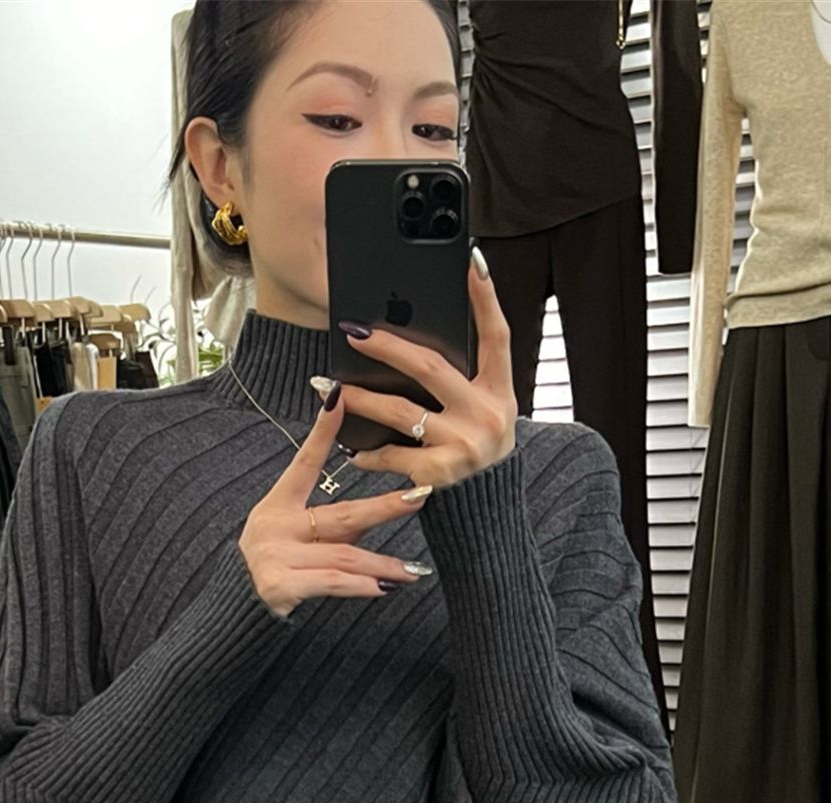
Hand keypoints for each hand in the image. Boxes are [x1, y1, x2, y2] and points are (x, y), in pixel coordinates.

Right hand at [239, 381, 434, 619]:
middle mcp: (273, 525)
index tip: (339, 397)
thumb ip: (333, 528)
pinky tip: (383, 589)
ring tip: (413, 571)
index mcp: (275, 507)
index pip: (304, 463)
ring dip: (383, 563)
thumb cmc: (271, 576)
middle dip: (385, 507)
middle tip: (420, 496)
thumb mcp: (296, 542)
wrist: (233, 618)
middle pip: (341, 514)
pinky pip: (331, 582)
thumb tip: (383, 512)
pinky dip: (361, 586)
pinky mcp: (278, 586)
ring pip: (343, 554)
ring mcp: (274, 555)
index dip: (322, 431)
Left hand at [335, 248, 518, 489]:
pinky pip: (391, 454)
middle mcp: (486, 415)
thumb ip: (460, 383)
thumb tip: (406, 346)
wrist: (485, 514)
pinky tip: (350, 448)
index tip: (472, 260)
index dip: (486, 298)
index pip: (497, 336)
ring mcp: (462, 446)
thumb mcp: (484, 414)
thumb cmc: (476, 453)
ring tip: (330, 388)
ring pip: (399, 412)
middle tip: (352, 332)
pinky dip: (368, 452)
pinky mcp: (438, 474)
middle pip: (429, 367)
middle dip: (386, 347)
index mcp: (500, 393)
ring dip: (360, 398)